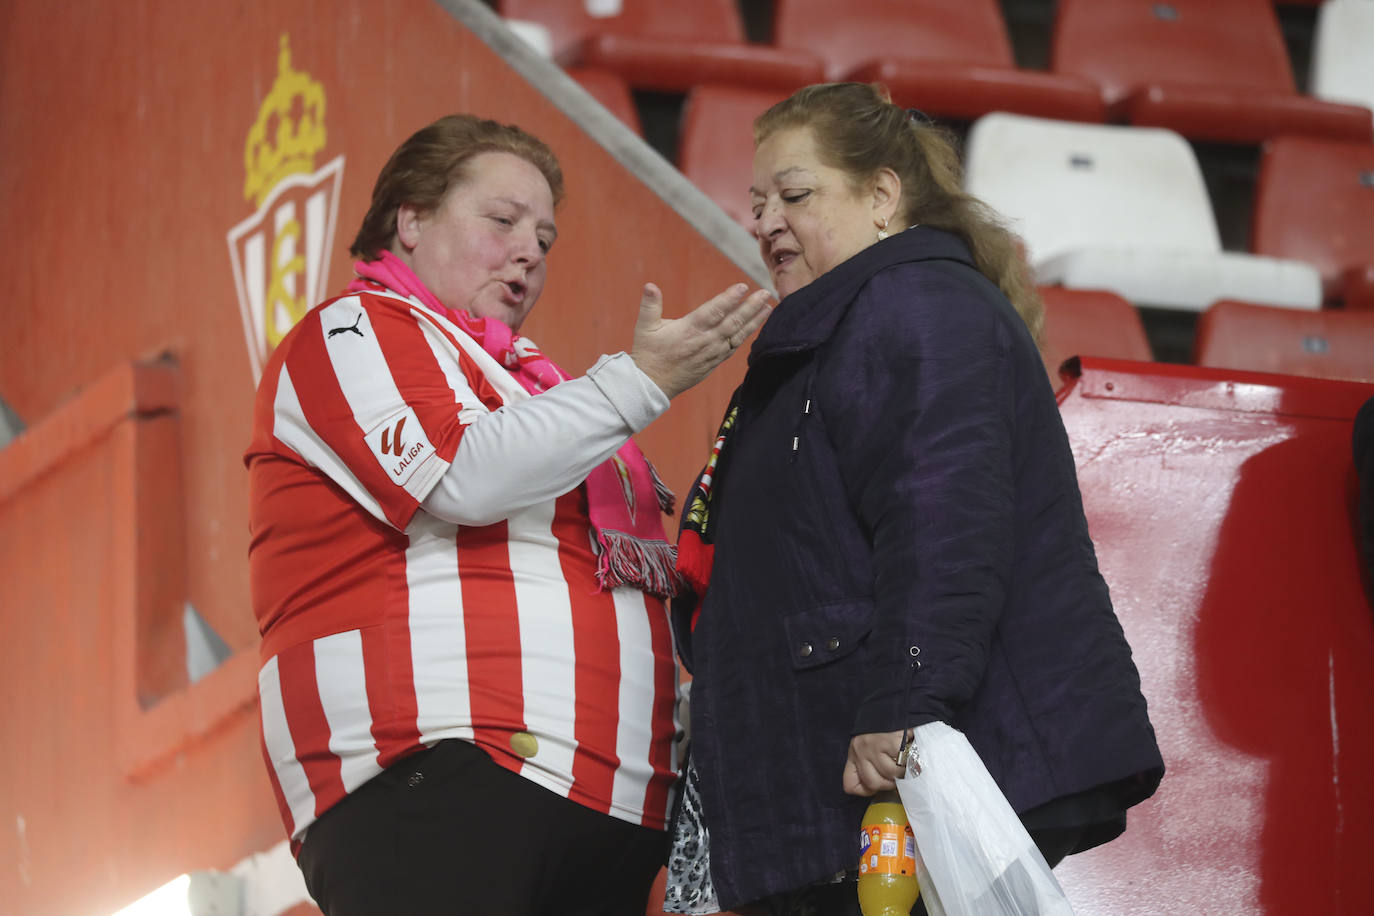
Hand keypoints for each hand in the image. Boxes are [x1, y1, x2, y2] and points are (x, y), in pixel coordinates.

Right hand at [630, 282, 773, 398]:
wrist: (652, 385)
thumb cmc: (648, 354)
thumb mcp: (644, 328)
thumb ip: (650, 306)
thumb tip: (650, 286)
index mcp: (689, 330)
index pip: (713, 311)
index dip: (729, 299)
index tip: (743, 287)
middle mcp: (704, 341)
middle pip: (732, 322)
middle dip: (750, 307)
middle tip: (765, 293)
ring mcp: (711, 353)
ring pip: (737, 335)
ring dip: (754, 321)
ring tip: (768, 307)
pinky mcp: (714, 362)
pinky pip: (734, 347)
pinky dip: (746, 336)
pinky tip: (756, 326)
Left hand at [843, 729, 907, 795]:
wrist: (894, 702)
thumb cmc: (885, 728)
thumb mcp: (871, 747)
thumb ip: (873, 765)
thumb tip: (888, 786)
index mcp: (854, 754)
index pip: (850, 785)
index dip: (867, 790)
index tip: (880, 784)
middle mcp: (859, 750)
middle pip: (873, 783)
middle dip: (890, 784)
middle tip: (900, 775)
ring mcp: (873, 746)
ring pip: (890, 774)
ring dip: (904, 773)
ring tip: (908, 763)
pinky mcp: (888, 741)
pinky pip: (901, 762)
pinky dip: (911, 761)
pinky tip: (912, 752)